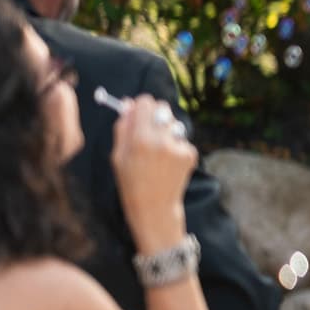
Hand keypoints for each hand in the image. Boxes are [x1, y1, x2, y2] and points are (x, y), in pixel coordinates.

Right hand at [112, 95, 196, 250]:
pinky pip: (181, 139)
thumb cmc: (130, 181)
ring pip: (173, 124)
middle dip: (154, 114)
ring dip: (165, 131)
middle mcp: (162, 140)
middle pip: (162, 108)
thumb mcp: (118, 155)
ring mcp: (179, 147)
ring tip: (157, 152)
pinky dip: (175, 146)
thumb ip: (122, 127)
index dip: (141, 106)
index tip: (138, 111)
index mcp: (140, 139)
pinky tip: (167, 162)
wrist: (154, 207)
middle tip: (148, 127)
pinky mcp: (191, 154)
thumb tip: (128, 103)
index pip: (146, 102)